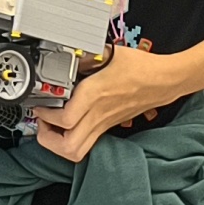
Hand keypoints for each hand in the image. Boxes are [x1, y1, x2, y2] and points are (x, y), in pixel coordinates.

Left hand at [31, 46, 186, 163]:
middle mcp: (98, 115)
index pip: (65, 120)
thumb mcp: (108, 52)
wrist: (163, 80)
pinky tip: (68, 125)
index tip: (39, 106)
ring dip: (59, 144)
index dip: (45, 116)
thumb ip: (83, 56)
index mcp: (95, 95)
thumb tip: (67, 57)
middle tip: (42, 122)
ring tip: (53, 127)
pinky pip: (86, 144)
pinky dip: (71, 140)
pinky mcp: (108, 127)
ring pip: (77, 152)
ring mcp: (104, 125)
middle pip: (68, 147)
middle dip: (48, 139)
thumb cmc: (140, 67)